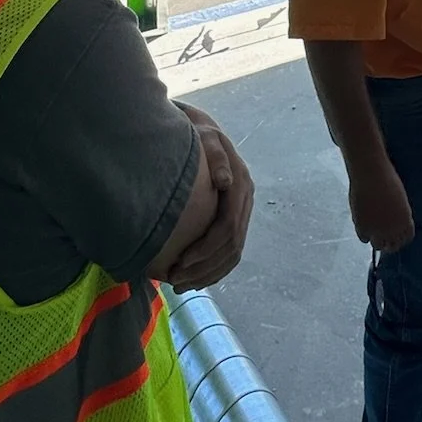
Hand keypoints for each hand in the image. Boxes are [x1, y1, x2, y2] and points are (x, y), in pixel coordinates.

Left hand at [167, 107, 254, 290]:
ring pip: (232, 255)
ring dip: (207, 274)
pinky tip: (191, 279)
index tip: (180, 261)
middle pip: (231, 247)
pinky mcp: (234, 220)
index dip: (206, 248)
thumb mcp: (207, 138)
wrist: (205, 136)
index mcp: (241, 186)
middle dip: (204, 267)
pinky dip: (212, 270)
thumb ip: (215, 156)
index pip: (228, 226)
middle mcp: (245, 202)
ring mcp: (242, 212)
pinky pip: (229, 253)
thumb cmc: (199, 137)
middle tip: (175, 280)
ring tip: (179, 284)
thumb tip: (225, 181)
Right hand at [348, 161, 413, 251]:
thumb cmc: (386, 180)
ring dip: (376, 240)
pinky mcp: (363, 228)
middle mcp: (394, 229)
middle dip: (388, 243)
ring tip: (372, 233)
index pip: (406, 238)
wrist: (371, 175)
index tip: (395, 237)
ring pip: (378, 245)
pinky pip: (364, 238)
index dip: (400, 238)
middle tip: (382, 239)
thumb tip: (390, 224)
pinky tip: (362, 225)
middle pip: (393, 246)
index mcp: (406, 221)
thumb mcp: (399, 200)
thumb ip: (397, 215)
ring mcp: (378, 230)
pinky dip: (363, 234)